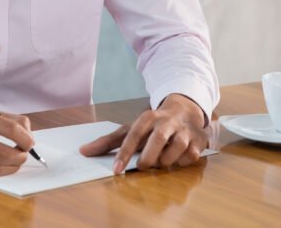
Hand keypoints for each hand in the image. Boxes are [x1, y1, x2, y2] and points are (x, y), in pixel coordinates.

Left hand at [78, 94, 207, 173]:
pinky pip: (188, 159)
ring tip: (162, 158)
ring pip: (173, 154)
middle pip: (156, 142)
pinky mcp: (198, 141)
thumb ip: (108, 141)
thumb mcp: (131, 129)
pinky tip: (178, 156)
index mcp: (147, 117)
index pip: (132, 135)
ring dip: (165, 162)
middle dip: (148, 159)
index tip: (116, 170)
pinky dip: (181, 162)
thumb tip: (83, 151)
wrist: (185, 110)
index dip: (124, 154)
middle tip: (144, 166)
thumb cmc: (153, 125)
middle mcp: (166, 122)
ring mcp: (183, 131)